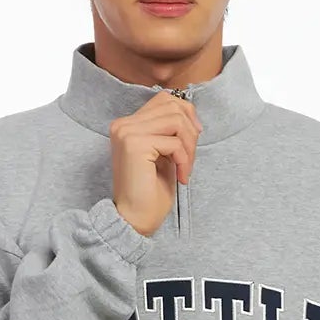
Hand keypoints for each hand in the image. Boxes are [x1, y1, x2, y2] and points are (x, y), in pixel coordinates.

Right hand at [109, 88, 202, 236]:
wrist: (134, 220)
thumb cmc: (149, 193)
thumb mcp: (163, 153)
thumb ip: (169, 130)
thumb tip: (189, 113)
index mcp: (127, 125)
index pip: (164, 99)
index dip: (186, 113)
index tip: (196, 136)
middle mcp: (123, 125)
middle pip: (172, 106)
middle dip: (191, 132)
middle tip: (190, 159)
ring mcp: (127, 133)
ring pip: (176, 120)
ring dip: (189, 146)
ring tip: (186, 168)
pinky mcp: (135, 145)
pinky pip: (174, 142)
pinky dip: (185, 159)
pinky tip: (181, 176)